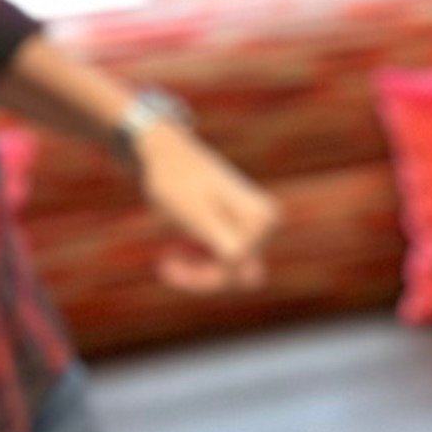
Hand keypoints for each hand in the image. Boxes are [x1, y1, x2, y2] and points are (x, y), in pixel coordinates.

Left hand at [138, 122, 280, 295]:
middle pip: (238, 275)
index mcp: (262, 217)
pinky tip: (175, 250)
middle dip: (201, 275)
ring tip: (168, 256)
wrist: (168, 155)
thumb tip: (254, 276)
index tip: (166, 261)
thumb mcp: (197, 216)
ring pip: (231, 273)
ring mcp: (253, 228)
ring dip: (197, 269)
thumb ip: (227, 245)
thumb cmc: (178, 181)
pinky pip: (225, 263)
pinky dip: (199, 261)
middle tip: (165, 264)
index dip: (201, 273)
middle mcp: (266, 224)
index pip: (236, 269)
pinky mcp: (239, 231)